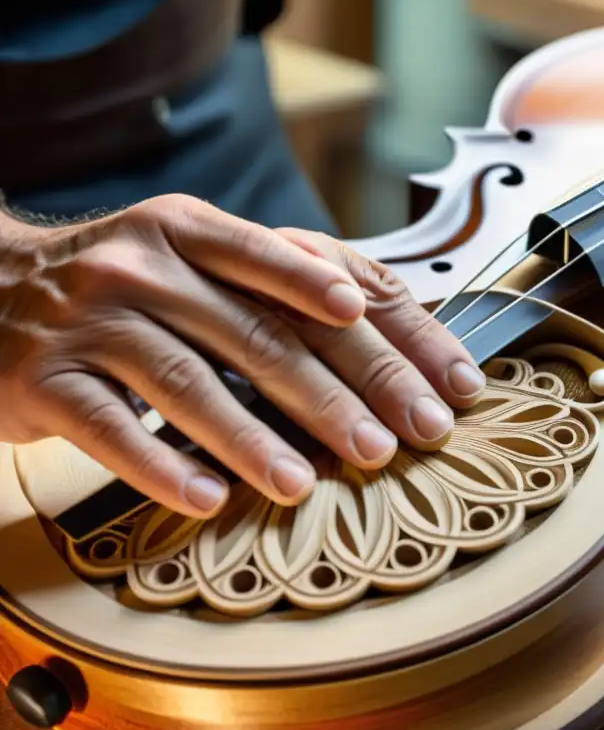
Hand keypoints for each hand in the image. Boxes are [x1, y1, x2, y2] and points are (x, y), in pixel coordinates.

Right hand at [0, 194, 485, 518]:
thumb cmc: (124, 286)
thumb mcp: (195, 260)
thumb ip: (275, 284)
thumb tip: (378, 324)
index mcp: (196, 229)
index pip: (302, 271)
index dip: (375, 321)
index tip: (432, 372)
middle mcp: (145, 264)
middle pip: (260, 333)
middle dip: (337, 394)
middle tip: (395, 443)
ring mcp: (92, 320)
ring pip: (190, 382)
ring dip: (254, 440)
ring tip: (307, 483)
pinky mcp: (47, 378)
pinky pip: (112, 427)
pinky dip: (163, 467)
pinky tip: (210, 500)